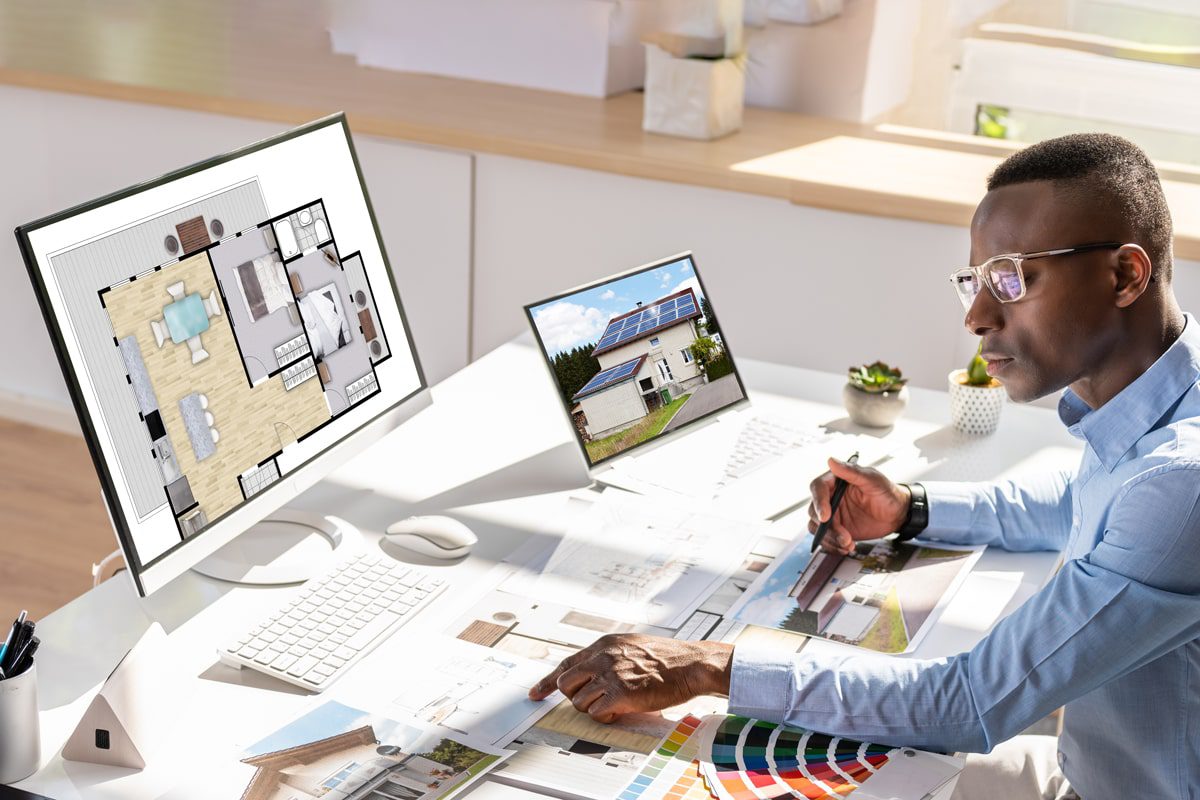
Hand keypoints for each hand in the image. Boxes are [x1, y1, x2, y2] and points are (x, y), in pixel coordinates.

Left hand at [528, 634, 732, 723]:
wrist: (690, 664)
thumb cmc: (666, 658)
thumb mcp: (631, 646)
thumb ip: (609, 656)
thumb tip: (590, 670)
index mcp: (604, 645)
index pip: (566, 663)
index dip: (547, 681)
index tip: (535, 693)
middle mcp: (603, 657)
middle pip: (566, 683)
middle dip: (575, 696)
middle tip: (594, 700)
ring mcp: (610, 675)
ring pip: (579, 701)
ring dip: (593, 708)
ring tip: (615, 703)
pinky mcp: (620, 694)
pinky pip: (596, 713)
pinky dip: (605, 716)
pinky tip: (621, 709)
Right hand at [809, 457, 909, 554]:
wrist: (898, 513)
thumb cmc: (887, 492)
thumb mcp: (872, 479)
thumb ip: (852, 472)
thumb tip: (832, 461)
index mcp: (835, 481)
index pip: (818, 488)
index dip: (818, 502)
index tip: (825, 516)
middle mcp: (830, 498)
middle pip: (814, 511)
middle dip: (826, 527)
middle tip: (843, 535)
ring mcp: (833, 515)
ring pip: (817, 527)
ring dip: (829, 539)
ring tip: (847, 543)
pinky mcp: (837, 529)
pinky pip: (827, 539)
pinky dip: (834, 546)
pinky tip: (847, 547)